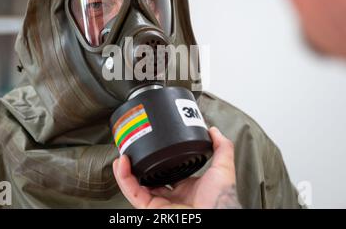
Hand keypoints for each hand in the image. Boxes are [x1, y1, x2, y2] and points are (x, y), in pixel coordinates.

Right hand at [112, 127, 240, 208]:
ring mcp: (160, 203)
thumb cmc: (221, 200)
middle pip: (148, 179)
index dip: (157, 160)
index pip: (167, 172)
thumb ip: (221, 147)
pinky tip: (122, 164)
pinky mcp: (151, 209)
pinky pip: (133, 193)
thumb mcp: (223, 167)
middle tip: (131, 151)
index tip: (151, 147)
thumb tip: (214, 130)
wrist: (215, 214)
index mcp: (187, 188)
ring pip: (136, 186)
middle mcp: (172, 196)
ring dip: (126, 170)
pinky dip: (124, 178)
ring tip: (122, 154)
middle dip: (137, 165)